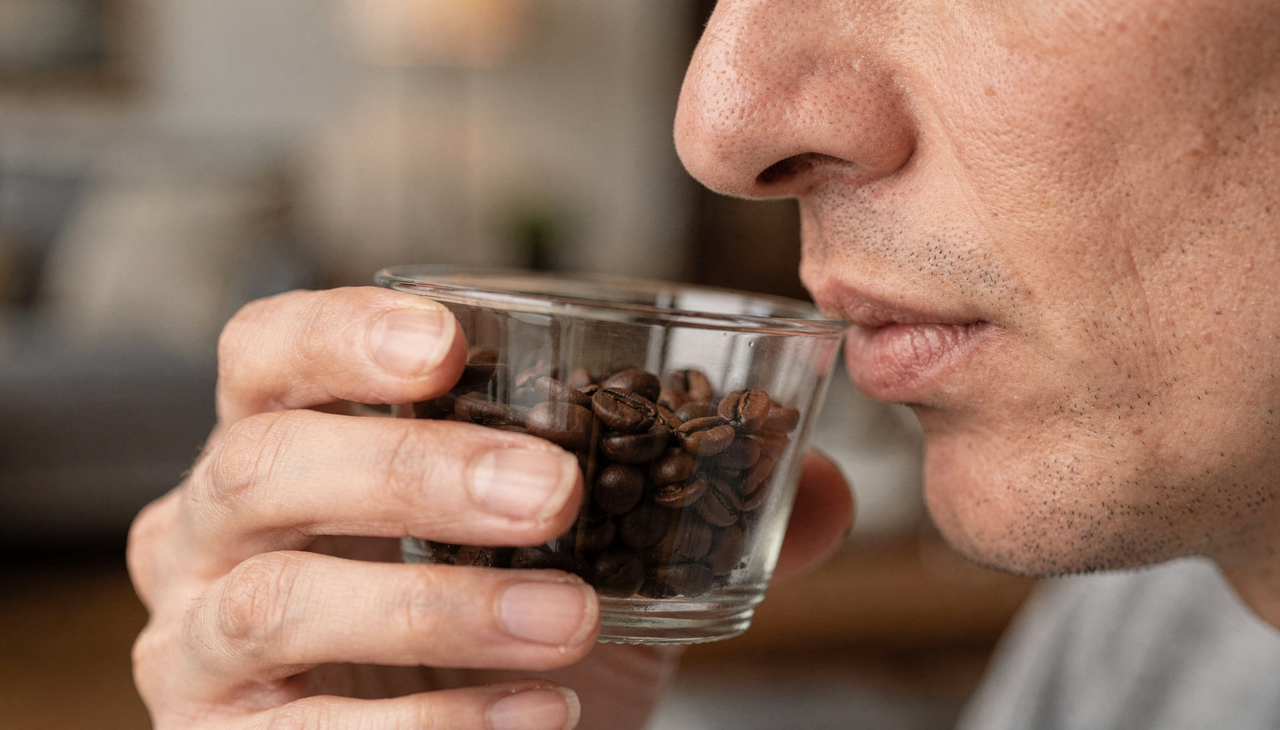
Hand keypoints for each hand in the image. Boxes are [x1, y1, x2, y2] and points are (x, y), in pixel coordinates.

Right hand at [127, 287, 853, 728]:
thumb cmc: (492, 623)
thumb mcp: (579, 550)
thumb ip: (687, 505)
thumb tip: (820, 488)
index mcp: (286, 437)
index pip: (266, 352)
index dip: (339, 335)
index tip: (449, 341)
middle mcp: (209, 527)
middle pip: (266, 464)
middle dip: (412, 470)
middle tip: (551, 491)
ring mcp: (198, 643)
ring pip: (278, 601)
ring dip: (436, 608)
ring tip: (570, 619)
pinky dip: (431, 726)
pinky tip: (540, 716)